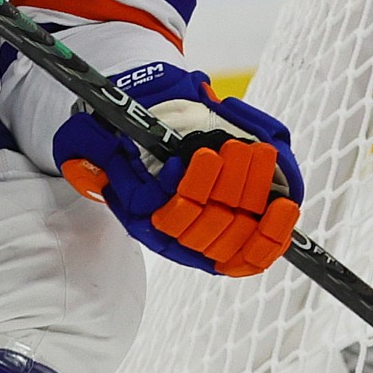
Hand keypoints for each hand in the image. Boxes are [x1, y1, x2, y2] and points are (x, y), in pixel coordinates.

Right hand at [55, 65, 303, 276]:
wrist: (157, 122)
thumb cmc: (128, 130)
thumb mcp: (89, 135)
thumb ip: (87, 150)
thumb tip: (93, 169)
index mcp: (145, 219)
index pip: (171, 218)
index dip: (192, 189)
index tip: (202, 154)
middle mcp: (179, 234)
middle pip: (210, 225)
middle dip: (227, 183)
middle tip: (232, 146)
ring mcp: (213, 232)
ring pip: (239, 230)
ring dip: (252, 190)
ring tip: (254, 151)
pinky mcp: (243, 228)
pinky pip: (260, 251)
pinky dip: (275, 232)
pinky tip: (285, 206)